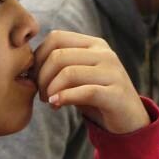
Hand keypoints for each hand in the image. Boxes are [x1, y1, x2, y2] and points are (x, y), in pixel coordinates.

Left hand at [34, 30, 148, 134]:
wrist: (129, 121)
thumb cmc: (98, 98)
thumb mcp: (79, 77)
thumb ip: (60, 66)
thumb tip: (28, 66)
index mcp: (94, 44)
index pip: (56, 38)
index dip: (38, 57)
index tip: (34, 77)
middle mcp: (105, 54)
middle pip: (59, 56)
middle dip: (41, 77)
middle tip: (41, 95)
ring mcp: (113, 72)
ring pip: (68, 73)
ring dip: (51, 89)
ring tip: (50, 102)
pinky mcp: (116, 93)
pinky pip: (84, 92)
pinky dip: (64, 98)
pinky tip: (56, 105)